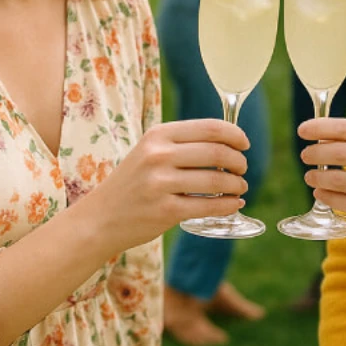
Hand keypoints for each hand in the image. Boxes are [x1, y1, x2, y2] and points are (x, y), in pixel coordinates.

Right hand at [87, 119, 249, 255]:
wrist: (100, 218)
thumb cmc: (133, 182)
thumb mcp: (150, 150)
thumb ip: (182, 143)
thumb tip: (229, 141)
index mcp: (158, 134)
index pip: (209, 127)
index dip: (235, 134)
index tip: (245, 143)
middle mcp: (158, 155)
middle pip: (217, 152)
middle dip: (238, 161)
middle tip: (243, 168)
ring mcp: (160, 183)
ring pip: (216, 180)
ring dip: (237, 185)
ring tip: (241, 188)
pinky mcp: (165, 211)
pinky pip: (208, 206)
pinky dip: (228, 205)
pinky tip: (234, 204)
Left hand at [299, 117, 345, 276]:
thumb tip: (323, 136)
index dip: (322, 127)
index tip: (302, 130)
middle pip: (344, 152)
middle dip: (317, 152)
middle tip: (304, 155)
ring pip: (343, 179)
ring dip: (320, 177)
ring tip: (309, 176)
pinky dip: (329, 197)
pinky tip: (320, 194)